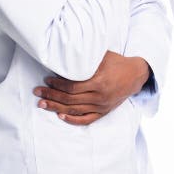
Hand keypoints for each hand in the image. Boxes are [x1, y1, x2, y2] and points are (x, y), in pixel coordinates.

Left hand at [33, 51, 149, 124]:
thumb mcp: (103, 56)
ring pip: (75, 110)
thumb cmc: (117, 62)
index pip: (73, 86)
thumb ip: (86, 57)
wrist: (136, 75)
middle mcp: (100, 96)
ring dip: (56, 107)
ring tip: (42, 104)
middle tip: (38, 92)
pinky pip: (86, 119)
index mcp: (99, 82)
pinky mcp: (103, 112)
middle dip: (51, 95)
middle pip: (70, 99)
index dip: (58, 84)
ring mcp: (102, 106)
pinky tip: (60, 116)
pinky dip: (72, 119)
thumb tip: (65, 54)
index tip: (47, 79)